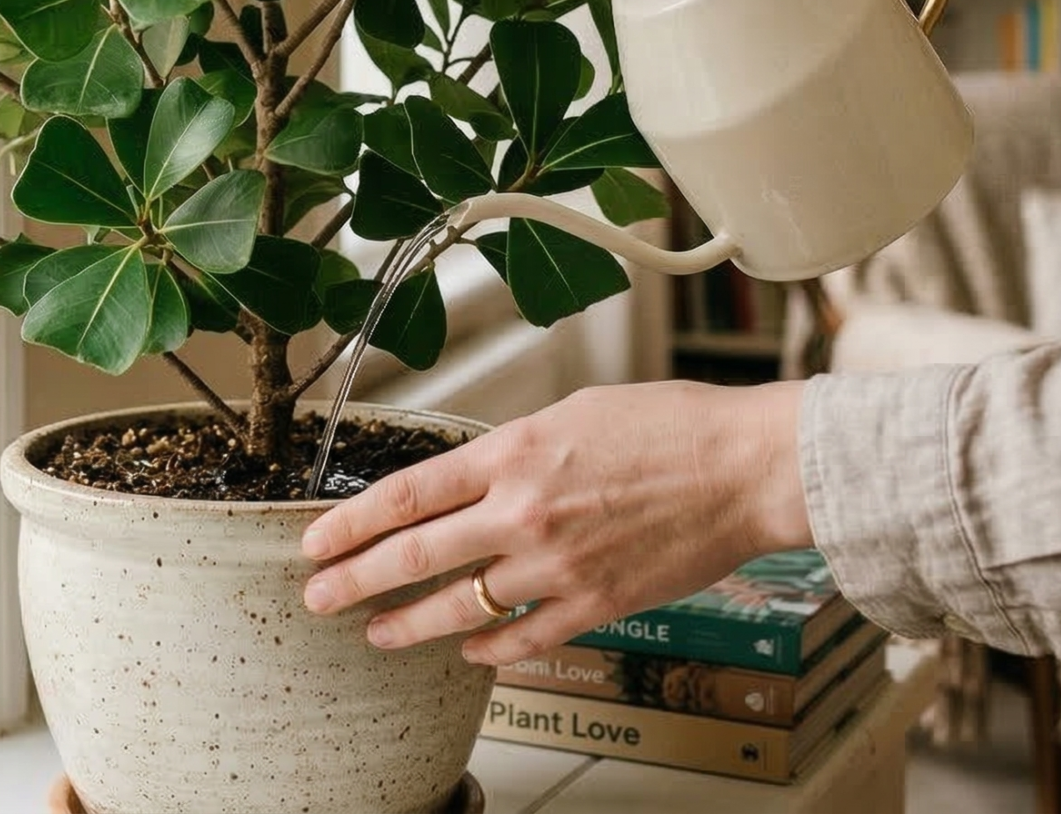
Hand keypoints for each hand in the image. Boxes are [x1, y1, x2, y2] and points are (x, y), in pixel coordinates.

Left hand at [300, 381, 811, 666]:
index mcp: (512, 452)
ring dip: (408, 623)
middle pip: (414, 555)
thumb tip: (472, 477)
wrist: (744, 467)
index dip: (350, 523)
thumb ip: (513, 449)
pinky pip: (521, 637)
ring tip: (377, 632)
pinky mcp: (594, 604)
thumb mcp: (571, 412)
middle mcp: (522, 511)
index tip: (316, 542)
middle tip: (316, 598)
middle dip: (353, 581)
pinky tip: (465, 649)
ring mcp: (556, 564)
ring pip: (458, 605)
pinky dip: (485, 647)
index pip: (406, 494)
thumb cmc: (670, 426)